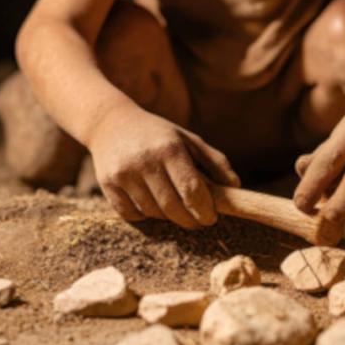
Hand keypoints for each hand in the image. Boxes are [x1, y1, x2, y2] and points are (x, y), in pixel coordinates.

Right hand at [88, 104, 239, 228]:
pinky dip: (144, 215)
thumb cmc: (158, 134)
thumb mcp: (189, 139)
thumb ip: (215, 161)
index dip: (204, 210)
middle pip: (173, 207)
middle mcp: (145, 161)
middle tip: (198, 221)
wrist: (110, 123)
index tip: (211, 218)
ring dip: (167, 216)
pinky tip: (150, 202)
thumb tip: (236, 187)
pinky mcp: (107, 185)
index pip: (191, 189)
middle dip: (189, 220)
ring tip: (173, 205)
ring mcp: (123, 174)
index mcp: (170, 148)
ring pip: (153, 213)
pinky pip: (132, 215)